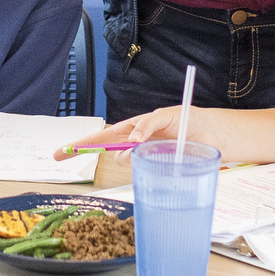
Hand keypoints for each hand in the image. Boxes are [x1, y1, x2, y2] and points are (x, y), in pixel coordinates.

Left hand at [52, 104, 230, 160]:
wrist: (215, 133)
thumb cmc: (187, 146)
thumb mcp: (162, 157)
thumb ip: (141, 158)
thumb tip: (120, 158)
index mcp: (134, 140)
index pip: (103, 142)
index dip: (82, 146)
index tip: (59, 153)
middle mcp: (137, 130)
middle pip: (105, 135)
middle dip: (84, 143)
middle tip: (63, 151)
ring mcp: (150, 123)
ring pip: (124, 134)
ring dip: (118, 145)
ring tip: (129, 155)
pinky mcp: (165, 117)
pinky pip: (148, 123)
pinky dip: (140, 132)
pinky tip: (136, 142)